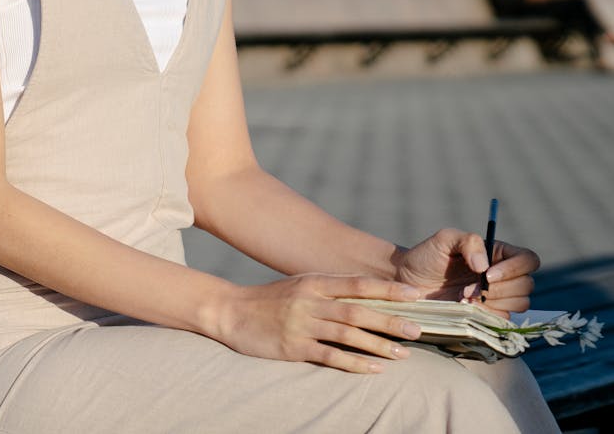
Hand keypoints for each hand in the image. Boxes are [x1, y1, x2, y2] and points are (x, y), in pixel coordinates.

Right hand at [216, 274, 422, 373]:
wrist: (233, 312)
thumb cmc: (272, 299)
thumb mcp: (301, 285)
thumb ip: (330, 289)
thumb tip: (367, 293)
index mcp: (316, 282)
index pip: (360, 284)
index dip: (389, 289)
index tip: (415, 295)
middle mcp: (312, 301)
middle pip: (358, 310)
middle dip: (390, 320)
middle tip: (418, 329)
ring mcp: (303, 324)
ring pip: (348, 335)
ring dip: (378, 345)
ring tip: (403, 354)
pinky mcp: (294, 347)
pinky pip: (330, 357)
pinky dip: (355, 364)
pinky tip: (374, 370)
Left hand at [394, 228, 538, 315]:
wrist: (409, 282)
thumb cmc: (427, 256)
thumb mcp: (445, 239)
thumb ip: (468, 242)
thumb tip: (484, 265)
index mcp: (497, 253)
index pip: (528, 259)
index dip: (515, 268)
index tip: (488, 274)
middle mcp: (502, 275)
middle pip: (526, 285)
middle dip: (499, 289)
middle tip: (469, 288)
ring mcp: (497, 298)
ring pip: (519, 304)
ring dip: (493, 302)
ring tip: (464, 297)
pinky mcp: (489, 317)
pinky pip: (504, 321)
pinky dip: (487, 316)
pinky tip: (465, 308)